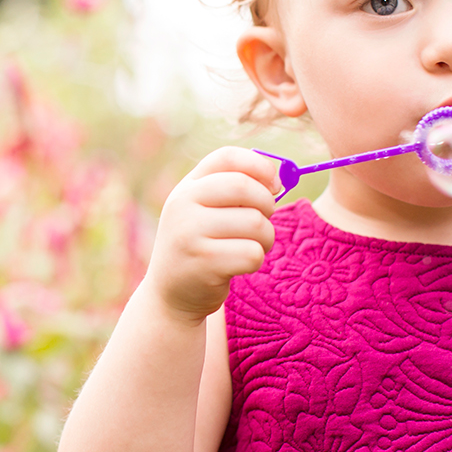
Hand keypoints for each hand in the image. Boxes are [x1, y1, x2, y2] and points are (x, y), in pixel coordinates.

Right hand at [144, 147, 280, 324]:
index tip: (273, 185)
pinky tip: (240, 264)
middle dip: (267, 203)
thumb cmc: (201, 246)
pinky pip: (252, 253)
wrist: (171, 295)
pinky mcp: (204, 263)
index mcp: (187, 187)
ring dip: (266, 237)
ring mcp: (190, 234)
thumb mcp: (205, 211)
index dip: (259, 166)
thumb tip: (279, 179)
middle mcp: (182, 205)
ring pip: (254, 222)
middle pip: (243, 186)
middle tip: (266, 219)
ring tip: (252, 245)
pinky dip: (256, 259)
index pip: (227, 157)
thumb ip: (234, 189)